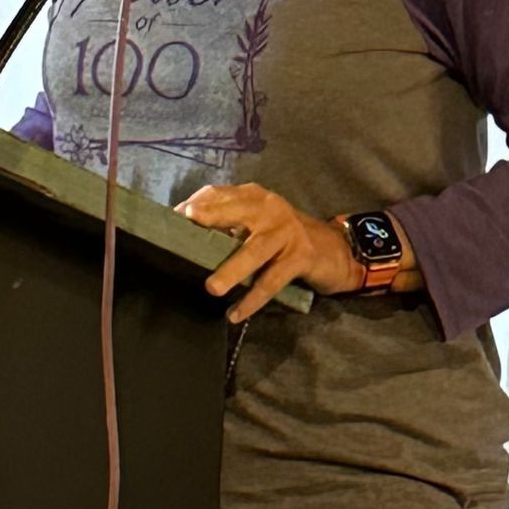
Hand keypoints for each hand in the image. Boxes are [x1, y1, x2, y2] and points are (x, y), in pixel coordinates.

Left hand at [175, 183, 362, 322]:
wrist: (333, 250)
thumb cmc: (284, 238)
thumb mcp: (258, 223)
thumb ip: (229, 224)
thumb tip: (186, 236)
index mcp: (255, 197)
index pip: (220, 194)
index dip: (196, 204)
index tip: (174, 219)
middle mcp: (270, 209)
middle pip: (237, 211)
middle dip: (212, 217)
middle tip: (187, 226)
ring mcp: (287, 232)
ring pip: (254, 251)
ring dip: (232, 270)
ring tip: (212, 288)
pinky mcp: (300, 257)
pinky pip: (272, 281)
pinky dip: (253, 299)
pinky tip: (236, 314)